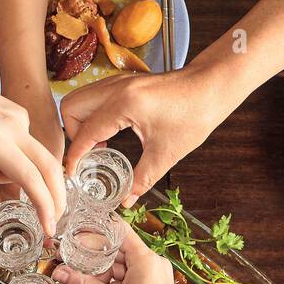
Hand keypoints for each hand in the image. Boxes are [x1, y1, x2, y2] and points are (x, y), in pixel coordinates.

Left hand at [0, 67, 66, 244]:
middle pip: (49, 167)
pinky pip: (25, 145)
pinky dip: (11, 158)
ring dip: (15, 175)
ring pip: (33, 158)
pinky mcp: (20, 112)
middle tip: (53, 222)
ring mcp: (20, 116)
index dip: (44, 207)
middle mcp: (14, 125)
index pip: (31, 179)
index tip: (50, 228)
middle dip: (55, 197)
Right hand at [51, 224, 195, 283]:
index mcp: (146, 260)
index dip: (96, 231)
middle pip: (119, 249)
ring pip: (123, 264)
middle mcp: (154, 262)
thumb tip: (60, 272)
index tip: (77, 235)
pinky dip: (115, 281)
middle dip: (96, 258)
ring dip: (104, 272)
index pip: (119, 231)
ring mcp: (156, 274)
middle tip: (72, 264)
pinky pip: (131, 275)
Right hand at [60, 65, 226, 203]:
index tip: (72, 174)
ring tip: (99, 146)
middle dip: (72, 134)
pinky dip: (92, 114)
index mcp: (123, 104)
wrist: (212, 86)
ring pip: (80, 98)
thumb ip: (141, 179)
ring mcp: (119, 81)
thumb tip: (126, 201)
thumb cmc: (194, 114)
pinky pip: (94, 96)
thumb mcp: (166, 153)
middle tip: (88, 155)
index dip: (74, 157)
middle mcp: (116, 88)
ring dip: (81, 123)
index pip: (84, 132)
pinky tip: (110, 133)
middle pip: (71, 107)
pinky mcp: (125, 81)